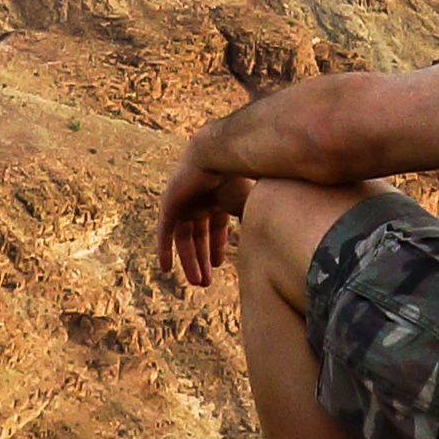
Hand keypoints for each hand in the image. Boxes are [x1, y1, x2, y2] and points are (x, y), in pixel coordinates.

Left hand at [157, 135, 245, 293]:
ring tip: (197, 283)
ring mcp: (183, 200)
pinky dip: (164, 249)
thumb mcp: (251, 206)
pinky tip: (164, 269)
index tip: (220, 265)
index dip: (217, 246)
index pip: (215, 226)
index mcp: (219, 196)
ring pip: (184, 237)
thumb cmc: (240, 178)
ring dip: (189, 261)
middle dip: (203, 259)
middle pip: (198, 234)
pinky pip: (164, 231)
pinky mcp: (169, 203)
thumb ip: (256, 223)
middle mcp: (200, 198)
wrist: (219, 155)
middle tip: (206, 283)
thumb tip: (274, 243)